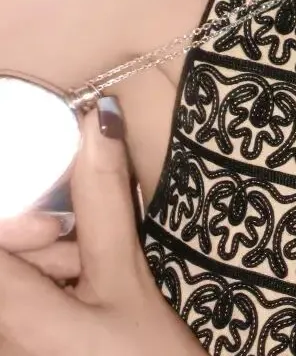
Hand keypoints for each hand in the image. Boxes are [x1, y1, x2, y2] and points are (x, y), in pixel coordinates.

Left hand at [0, 98, 203, 354]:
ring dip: (43, 269)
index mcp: (11, 318)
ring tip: (92, 288)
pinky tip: (81, 307)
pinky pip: (19, 306)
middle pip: (2, 261)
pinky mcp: (20, 346)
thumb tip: (99, 118)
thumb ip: (101, 197)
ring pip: (12, 281)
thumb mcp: (127, 278)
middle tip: (82, 258)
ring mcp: (9, 346)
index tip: (52, 218)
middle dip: (35, 242)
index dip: (20, 218)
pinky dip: (42, 293)